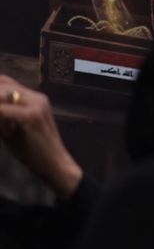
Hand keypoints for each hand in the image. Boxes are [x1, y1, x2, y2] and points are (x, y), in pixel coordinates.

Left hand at [0, 76, 81, 200]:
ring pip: (2, 93)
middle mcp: (38, 98)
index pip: (4, 83)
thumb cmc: (34, 151)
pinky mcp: (31, 116)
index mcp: (36, 99)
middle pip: (2, 84)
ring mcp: (37, 105)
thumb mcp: (14, 127)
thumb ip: (2, 113)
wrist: (54, 165)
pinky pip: (2, 109)